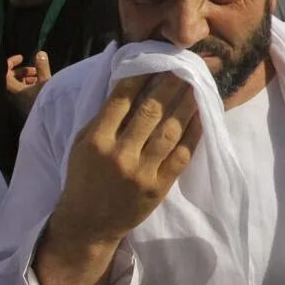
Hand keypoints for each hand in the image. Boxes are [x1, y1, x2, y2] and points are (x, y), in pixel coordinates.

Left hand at [5, 51, 51, 116]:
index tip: (22, 57)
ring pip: (17, 87)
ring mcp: (17, 103)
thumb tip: (39, 53)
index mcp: (13, 90)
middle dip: (22, 71)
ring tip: (39, 77)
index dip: (11, 62)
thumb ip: (42, 67)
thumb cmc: (46, 102)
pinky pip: (21, 94)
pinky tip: (39, 87)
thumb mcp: (46, 82)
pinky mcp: (23, 108)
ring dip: (26, 79)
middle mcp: (12, 97)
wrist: (51, 124)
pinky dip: (28, 87)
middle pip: (11, 79)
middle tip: (35, 70)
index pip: (4, 73)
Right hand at [34, 73, 202, 284]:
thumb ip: (104, 116)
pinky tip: (202, 115)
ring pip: (170, 130)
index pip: (122, 98)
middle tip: (185, 65)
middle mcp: (119, 154)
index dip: (142, 76)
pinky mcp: (158, 187)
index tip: (158, 59)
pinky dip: (194, 132)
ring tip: (198, 84)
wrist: (88, 224)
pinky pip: (181, 154)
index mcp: (96, 140)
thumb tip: (132, 82)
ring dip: (187, 103)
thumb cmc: (84, 176)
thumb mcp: (83, 143)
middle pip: (150, 110)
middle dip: (170, 84)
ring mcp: (141, 172)